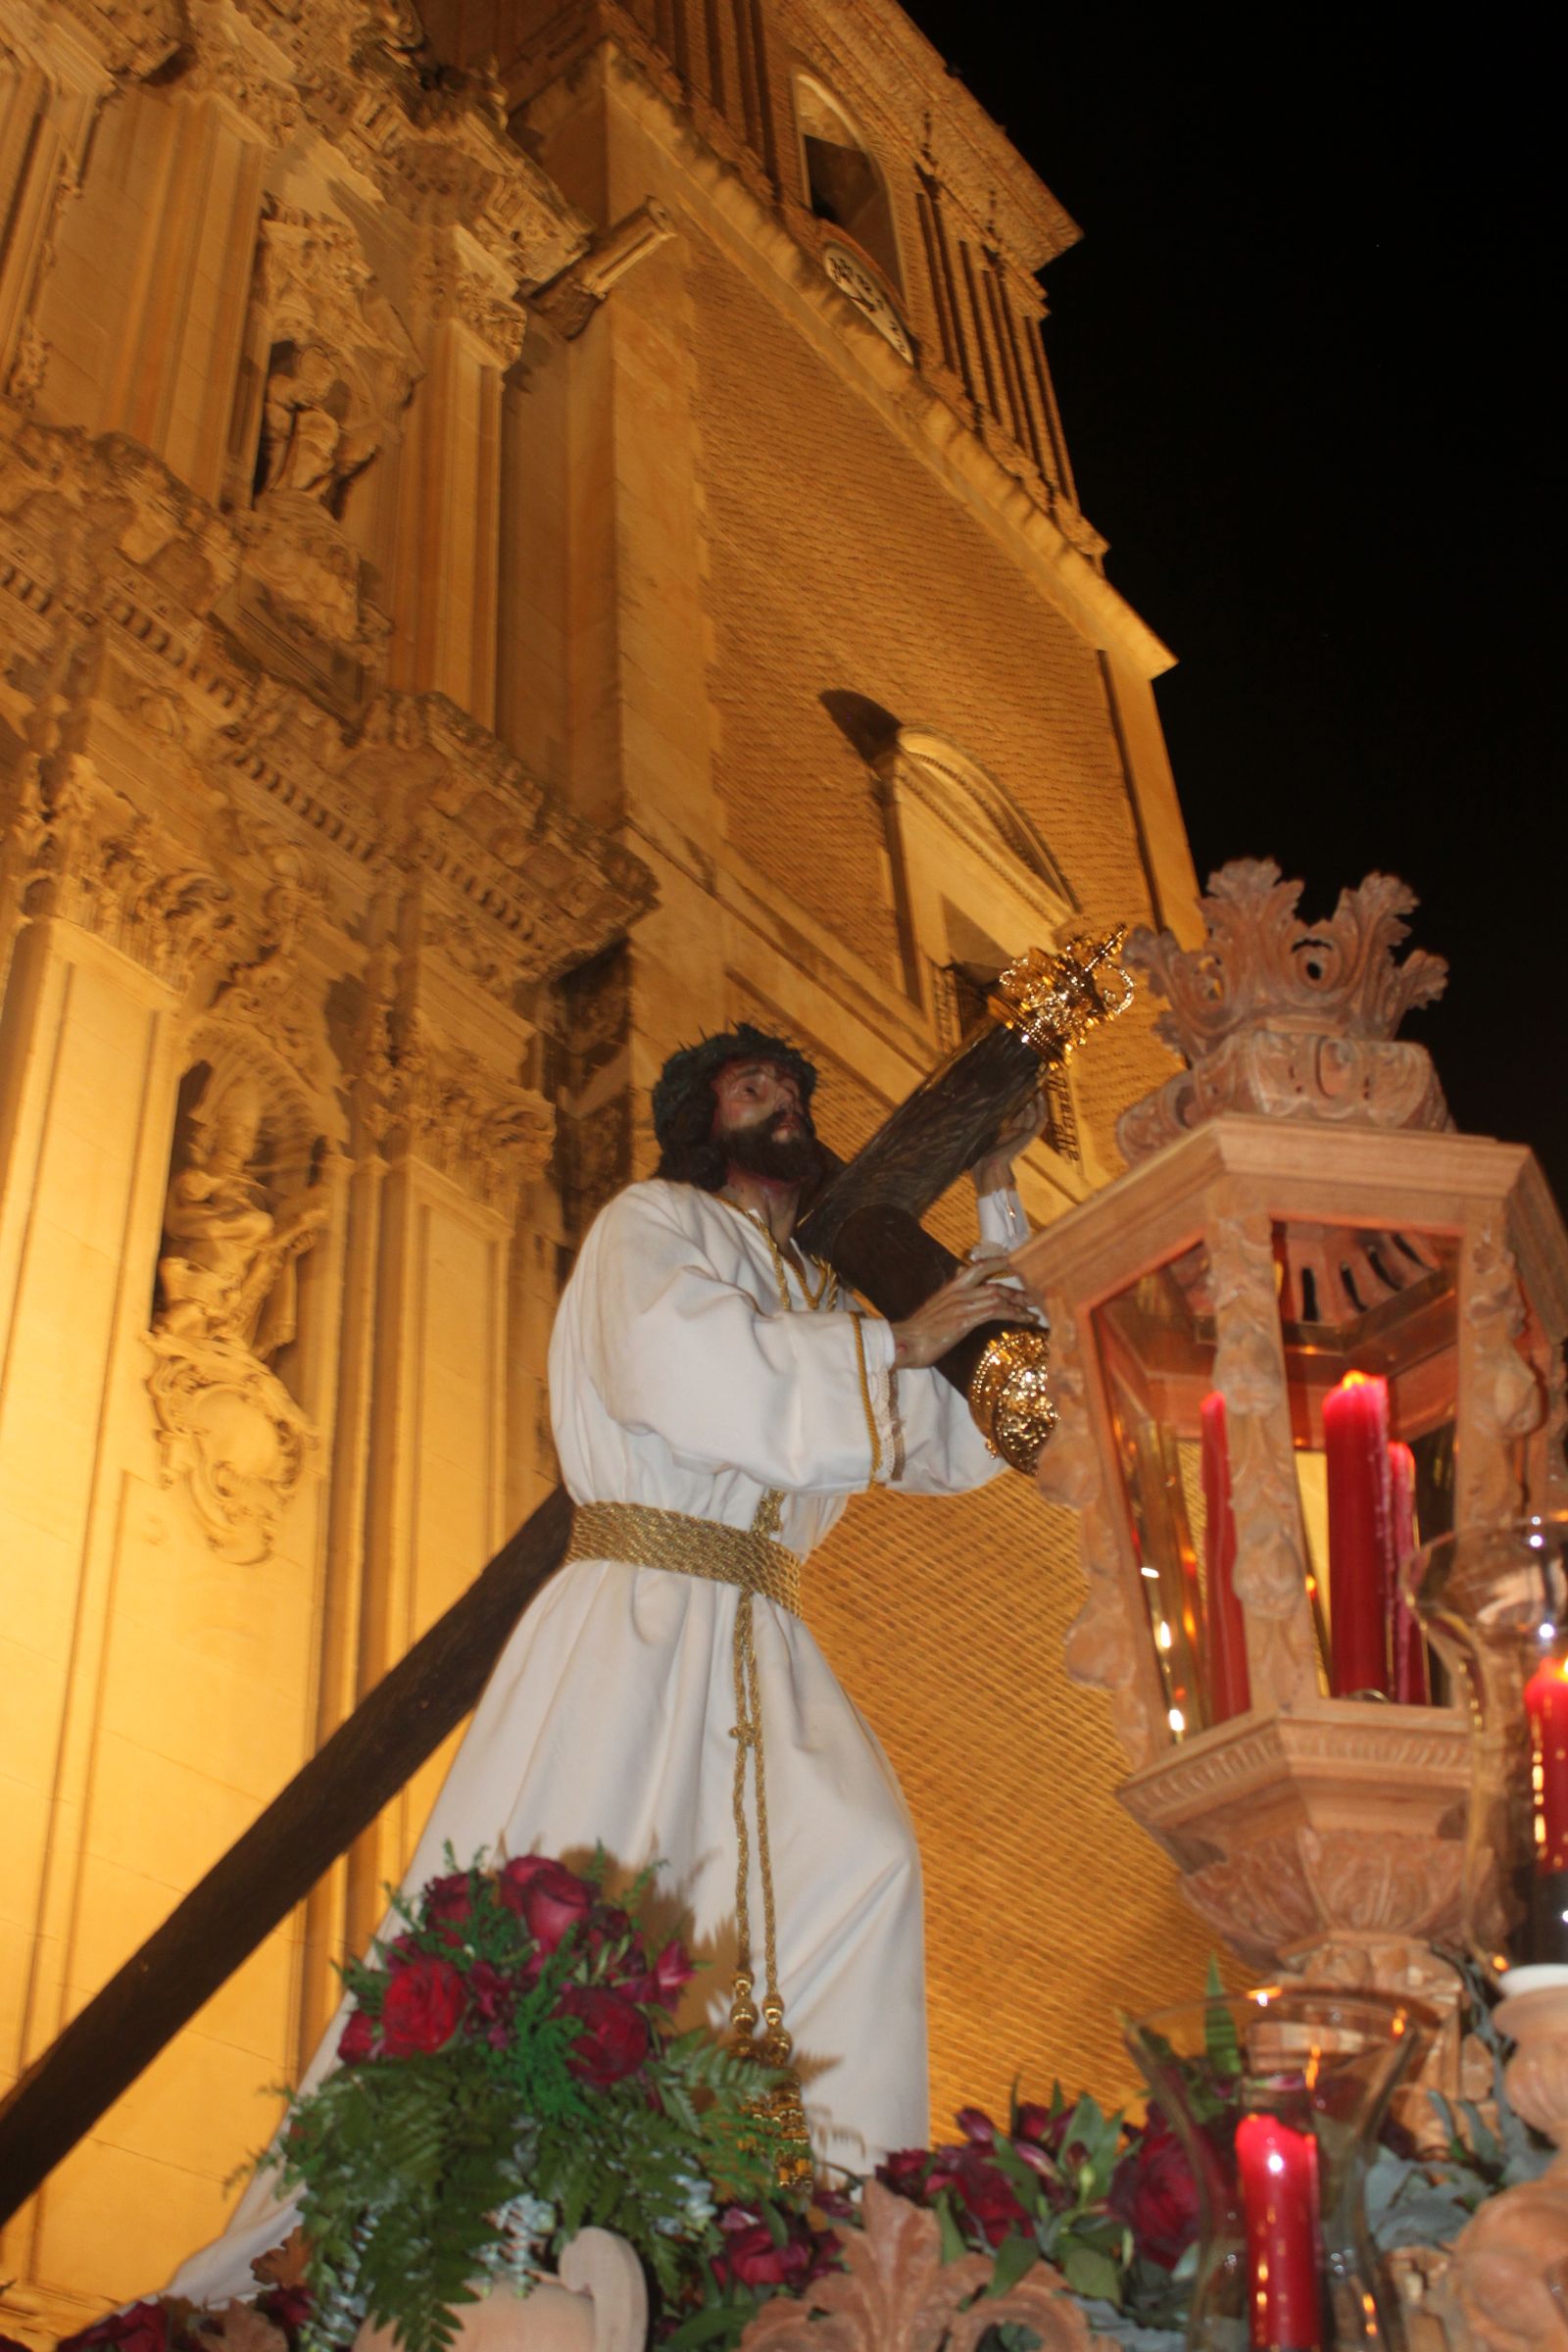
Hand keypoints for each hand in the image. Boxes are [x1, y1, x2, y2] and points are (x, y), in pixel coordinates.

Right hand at [890, 1258, 1021, 1368]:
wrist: (904, 1342)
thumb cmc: (917, 1332)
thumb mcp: (934, 1309)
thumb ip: (949, 1299)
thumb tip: (958, 1285)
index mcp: (951, 1288)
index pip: (979, 1267)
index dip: (999, 1263)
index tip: (1016, 1265)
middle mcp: (958, 1292)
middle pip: (995, 1284)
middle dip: (1017, 1289)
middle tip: (1033, 1297)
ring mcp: (962, 1305)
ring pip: (999, 1296)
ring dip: (1020, 1303)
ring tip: (1034, 1312)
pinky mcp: (966, 1319)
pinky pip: (996, 1311)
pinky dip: (1015, 1314)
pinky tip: (1026, 1320)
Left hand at [970, 1084, 1047, 1194]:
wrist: (987, 1166)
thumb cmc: (978, 1150)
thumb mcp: (980, 1128)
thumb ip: (982, 1115)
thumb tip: (972, 1095)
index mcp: (1004, 1128)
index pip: (1014, 1107)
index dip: (1016, 1095)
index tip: (1013, 1080)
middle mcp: (1016, 1129)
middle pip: (1026, 1106)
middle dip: (1027, 1092)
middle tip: (1027, 1075)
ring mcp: (1024, 1132)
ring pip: (1035, 1110)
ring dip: (1036, 1096)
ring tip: (1034, 1080)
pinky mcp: (1030, 1135)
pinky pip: (1040, 1119)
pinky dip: (1042, 1107)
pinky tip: (1038, 1094)